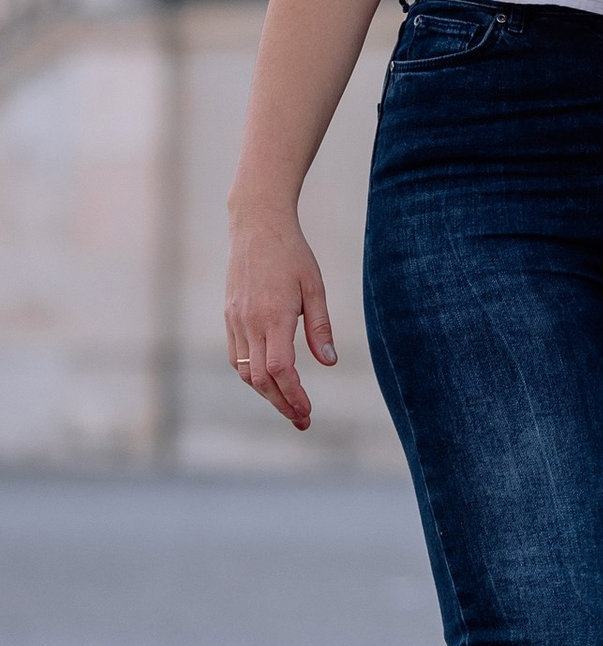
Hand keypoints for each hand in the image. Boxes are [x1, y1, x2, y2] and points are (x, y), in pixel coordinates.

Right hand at [223, 204, 337, 431]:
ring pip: (245, 371)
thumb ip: (320, 327)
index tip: (306, 412)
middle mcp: (249, 322)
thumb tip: (329, 363)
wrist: (256, 226)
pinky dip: (251, 374)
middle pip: (260, 379)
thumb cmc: (292, 254)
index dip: (292, 395)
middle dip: (281, 403)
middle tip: (302, 419)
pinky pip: (237, 355)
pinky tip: (269, 378)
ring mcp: (235, 320)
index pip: (279, 370)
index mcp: (274, 316)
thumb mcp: (315, 287)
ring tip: (289, 402)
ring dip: (266, 392)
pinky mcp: (229, 316)